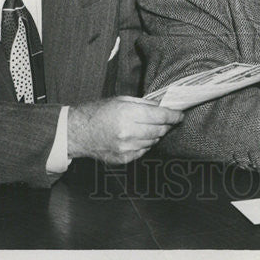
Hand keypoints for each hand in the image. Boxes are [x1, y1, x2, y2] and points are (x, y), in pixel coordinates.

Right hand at [67, 97, 182, 163]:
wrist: (79, 132)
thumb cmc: (98, 113)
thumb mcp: (122, 100)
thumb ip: (144, 104)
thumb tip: (163, 107)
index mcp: (128, 114)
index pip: (161, 116)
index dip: (174, 116)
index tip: (180, 115)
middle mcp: (128, 132)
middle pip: (160, 130)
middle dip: (166, 125)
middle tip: (167, 120)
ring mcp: (126, 148)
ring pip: (153, 142)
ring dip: (155, 135)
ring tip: (147, 127)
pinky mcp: (123, 158)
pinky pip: (143, 151)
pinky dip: (145, 144)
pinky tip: (137, 137)